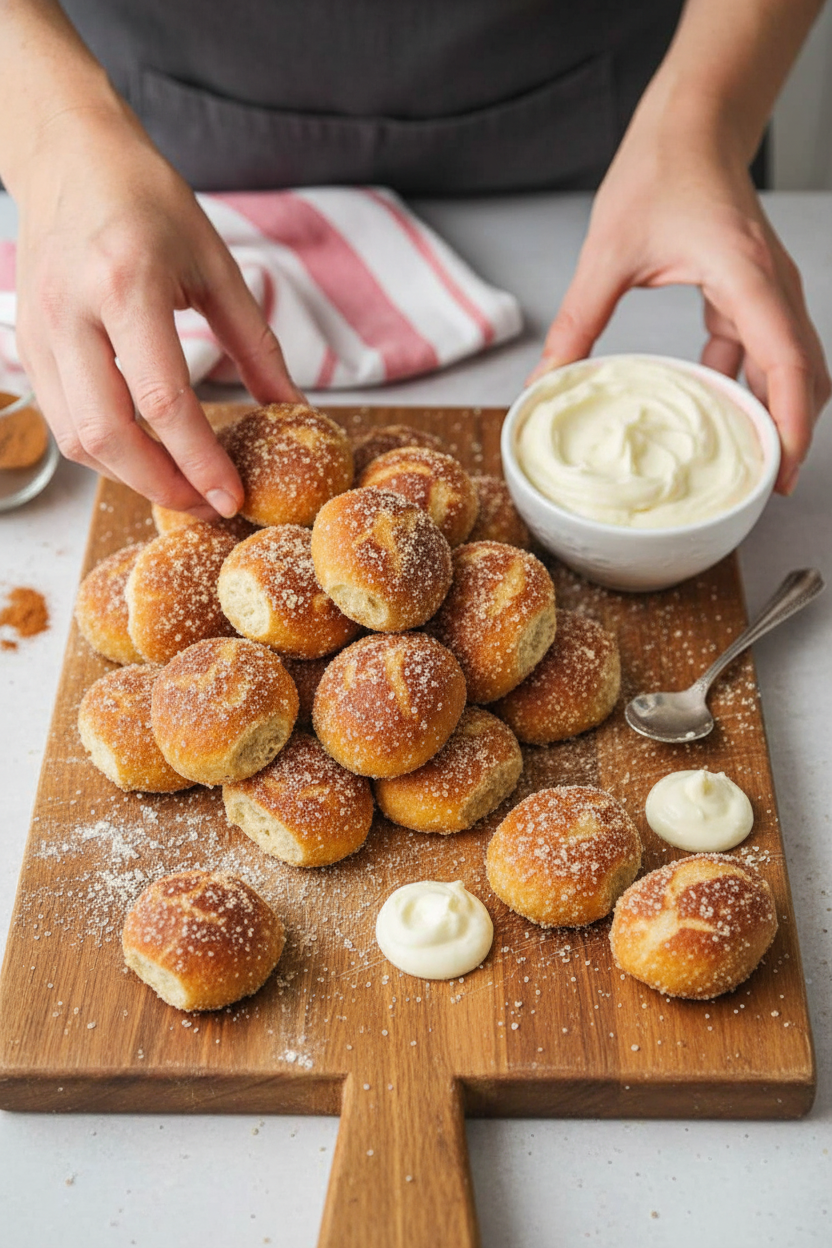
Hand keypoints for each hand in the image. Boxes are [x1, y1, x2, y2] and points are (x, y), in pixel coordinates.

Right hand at [14, 104, 302, 516]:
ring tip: (180, 485)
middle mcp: (72, 311)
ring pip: (77, 438)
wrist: (68, 156)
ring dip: (130, 476)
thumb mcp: (216, 264)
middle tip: (207, 505)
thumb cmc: (148, 200)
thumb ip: (257, 345)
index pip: (163, 399)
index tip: (232, 497)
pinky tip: (143, 453)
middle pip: (108, 434)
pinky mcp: (27, 345)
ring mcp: (39, 330)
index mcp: (126, 283)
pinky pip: (62, 420)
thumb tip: (293, 409)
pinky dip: (104, 451)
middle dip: (162, 486)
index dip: (200, 461)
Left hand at [532, 123, 829, 493]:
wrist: (691, 124)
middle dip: (790, 434)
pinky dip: (747, 386)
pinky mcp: (754, 293)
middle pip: (804, 376)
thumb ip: (576, 323)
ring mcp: (770, 291)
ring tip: (743, 465)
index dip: (790, 424)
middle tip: (762, 488)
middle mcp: (773, 287)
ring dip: (772, 413)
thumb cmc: (659, 172)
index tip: (781, 472)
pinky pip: (762, 351)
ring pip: (790, 366)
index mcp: (747, 277)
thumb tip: (542, 382)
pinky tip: (712, 412)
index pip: (787, 363)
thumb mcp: (606, 254)